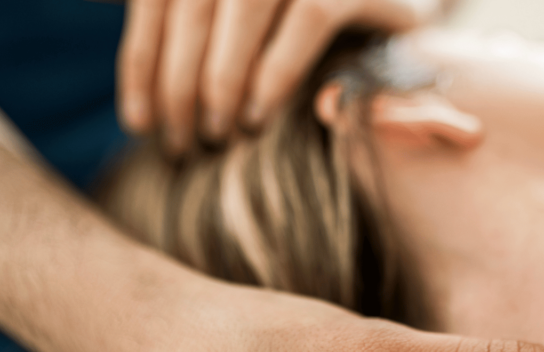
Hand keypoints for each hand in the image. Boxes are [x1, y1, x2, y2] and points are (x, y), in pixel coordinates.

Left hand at [117, 0, 449, 153]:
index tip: (138, 125)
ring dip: (220, 82)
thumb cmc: (321, 29)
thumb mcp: (252, 32)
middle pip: (192, 5)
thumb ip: (204, 39)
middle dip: (178, 84)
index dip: (142, 63)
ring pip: (241, 9)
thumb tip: (145, 105)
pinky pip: (308, 21)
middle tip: (180, 146)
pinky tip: (261, 115)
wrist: (404, 15)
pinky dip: (276, 72)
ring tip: (217, 136)